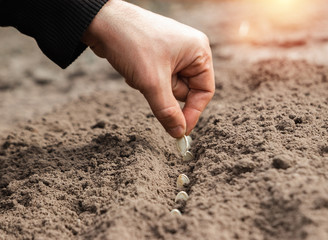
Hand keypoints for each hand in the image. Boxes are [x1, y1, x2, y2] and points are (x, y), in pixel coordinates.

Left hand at [82, 0, 214, 137]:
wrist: (101, 22)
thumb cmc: (132, 43)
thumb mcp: (152, 83)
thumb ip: (167, 112)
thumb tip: (179, 133)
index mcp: (198, 52)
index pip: (205, 91)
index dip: (193, 113)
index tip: (181, 131)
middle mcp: (189, 51)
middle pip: (186, 90)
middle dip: (165, 93)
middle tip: (149, 86)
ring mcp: (173, 53)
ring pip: (168, 87)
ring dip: (152, 87)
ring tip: (139, 71)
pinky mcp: (157, 55)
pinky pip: (157, 79)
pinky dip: (145, 80)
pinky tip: (133, 67)